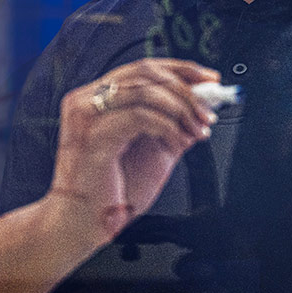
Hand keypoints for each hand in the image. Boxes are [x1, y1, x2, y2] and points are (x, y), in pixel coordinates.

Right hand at [49, 59, 220, 222]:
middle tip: (208, 112)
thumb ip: (173, 125)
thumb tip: (204, 107)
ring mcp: (86, 115)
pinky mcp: (93, 135)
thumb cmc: (109, 192)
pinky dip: (168, 127)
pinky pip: (140, 117)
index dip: (181, 69)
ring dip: (181, 109)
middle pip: (145, 73)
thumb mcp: (152, 152)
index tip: (210, 80)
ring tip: (197, 130)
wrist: (82, 224)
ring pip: (145, 91)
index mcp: (96, 99)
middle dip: (186, 90)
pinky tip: (179, 142)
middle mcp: (86, 100)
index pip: (142, 68)